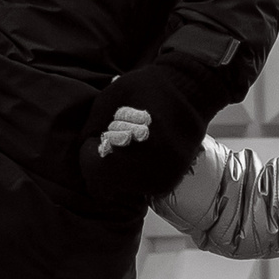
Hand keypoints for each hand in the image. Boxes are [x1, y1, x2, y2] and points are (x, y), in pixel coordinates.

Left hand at [81, 62, 212, 207]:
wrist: (190, 90)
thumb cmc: (143, 90)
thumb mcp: (105, 103)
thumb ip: (92, 131)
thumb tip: (88, 150)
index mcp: (123, 157)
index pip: (93, 175)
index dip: (90, 156)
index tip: (97, 140)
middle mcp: (143, 176)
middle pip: (110, 185)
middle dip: (107, 165)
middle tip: (116, 141)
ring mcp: (161, 181)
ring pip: (129, 188)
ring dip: (126, 170)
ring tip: (134, 143)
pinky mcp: (173, 180)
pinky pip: (148, 185)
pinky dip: (143, 171)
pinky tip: (147, 149)